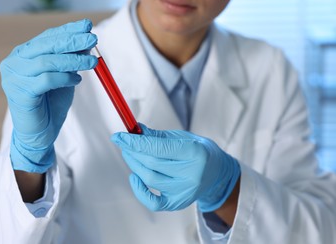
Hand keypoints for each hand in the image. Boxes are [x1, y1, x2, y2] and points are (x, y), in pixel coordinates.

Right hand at [0, 19, 97, 172]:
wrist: (39, 134)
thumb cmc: (51, 105)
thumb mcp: (64, 77)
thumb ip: (71, 61)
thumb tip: (88, 42)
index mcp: (23, 55)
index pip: (47, 37)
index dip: (68, 30)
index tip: (87, 25)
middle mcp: (14, 62)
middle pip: (46, 45)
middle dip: (72, 40)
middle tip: (93, 38)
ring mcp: (14, 78)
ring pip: (47, 62)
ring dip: (73, 60)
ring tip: (92, 63)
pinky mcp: (20, 93)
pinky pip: (46, 80)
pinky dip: (64, 78)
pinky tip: (76, 80)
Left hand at [111, 124, 240, 211]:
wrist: (216, 173)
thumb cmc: (198, 151)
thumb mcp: (182, 138)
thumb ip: (158, 136)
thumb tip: (134, 131)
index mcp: (195, 153)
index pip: (158, 148)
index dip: (135, 142)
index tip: (119, 136)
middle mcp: (192, 175)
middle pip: (152, 163)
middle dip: (132, 151)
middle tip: (123, 142)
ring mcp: (185, 192)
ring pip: (150, 179)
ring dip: (134, 165)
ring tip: (129, 153)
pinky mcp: (178, 204)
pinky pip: (153, 202)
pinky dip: (139, 190)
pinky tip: (135, 177)